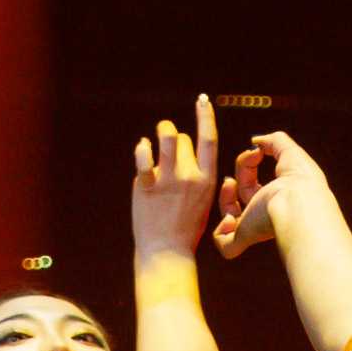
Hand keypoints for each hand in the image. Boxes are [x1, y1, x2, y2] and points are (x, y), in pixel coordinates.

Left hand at [128, 97, 221, 265]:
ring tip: (155, 136)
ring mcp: (169, 181)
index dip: (205, 116)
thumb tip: (179, 144)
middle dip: (174, 141)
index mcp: (207, 180)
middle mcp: (190, 177)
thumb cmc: (183, 225)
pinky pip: (144, 156)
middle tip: (168, 157)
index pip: (209, 140)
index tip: (202, 100)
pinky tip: (143, 148)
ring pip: (167, 137)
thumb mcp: (201, 199)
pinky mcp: (147, 186)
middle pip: (182, 139)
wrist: (167, 250)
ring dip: (161, 131)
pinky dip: (142, 148)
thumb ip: (195, 173)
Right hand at [209, 121, 304, 255]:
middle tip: (246, 161)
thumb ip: (273, 141)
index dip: (248, 166)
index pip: (255, 184)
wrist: (300, 202)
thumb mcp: (289, 152)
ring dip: (225, 200)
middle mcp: (267, 212)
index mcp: (278, 196)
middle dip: (239, 176)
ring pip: (231, 220)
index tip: (255, 152)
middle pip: (243, 196)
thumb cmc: (301, 179)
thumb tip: (256, 142)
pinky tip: (230, 217)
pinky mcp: (246, 236)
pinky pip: (226, 246)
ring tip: (230, 184)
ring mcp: (255, 227)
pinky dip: (221, 232)